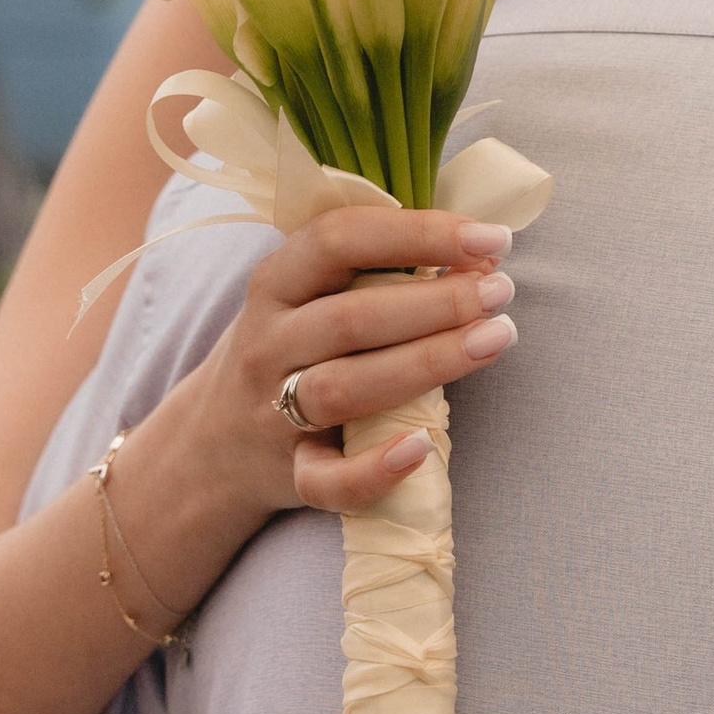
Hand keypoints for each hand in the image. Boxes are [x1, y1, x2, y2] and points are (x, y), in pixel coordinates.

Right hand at [201, 203, 522, 519]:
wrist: (212, 446)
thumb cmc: (289, 350)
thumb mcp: (304, 295)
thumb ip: (371, 269)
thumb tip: (477, 249)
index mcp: (276, 284)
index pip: (340, 239)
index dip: (417, 233)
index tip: (489, 238)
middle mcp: (269, 342)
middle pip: (351, 317)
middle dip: (436, 301)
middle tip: (500, 291)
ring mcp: (273, 412)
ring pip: (345, 388)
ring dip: (427, 363)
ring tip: (496, 339)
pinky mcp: (288, 473)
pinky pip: (327, 480)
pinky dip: (374, 470)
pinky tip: (422, 448)